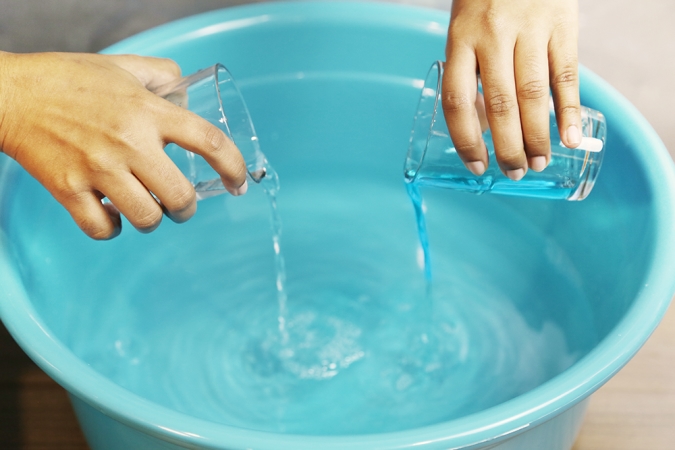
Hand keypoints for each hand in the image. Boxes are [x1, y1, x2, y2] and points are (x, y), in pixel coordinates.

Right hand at [0, 52, 247, 239]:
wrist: (11, 94)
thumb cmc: (68, 79)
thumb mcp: (123, 66)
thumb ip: (162, 75)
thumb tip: (187, 93)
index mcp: (148, 111)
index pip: (209, 142)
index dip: (234, 167)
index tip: (240, 182)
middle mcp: (129, 143)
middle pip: (180, 196)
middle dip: (188, 208)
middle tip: (182, 205)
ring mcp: (98, 169)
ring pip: (147, 218)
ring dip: (154, 220)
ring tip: (147, 210)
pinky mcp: (68, 190)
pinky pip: (102, 229)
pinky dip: (113, 230)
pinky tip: (112, 217)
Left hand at [442, 0, 580, 179]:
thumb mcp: (466, 29)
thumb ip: (472, 72)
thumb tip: (484, 127)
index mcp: (460, 39)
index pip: (457, 101)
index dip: (466, 140)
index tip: (477, 166)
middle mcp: (493, 35)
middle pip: (500, 104)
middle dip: (508, 147)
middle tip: (515, 172)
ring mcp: (529, 29)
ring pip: (533, 94)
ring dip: (537, 136)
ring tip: (538, 162)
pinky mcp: (562, 24)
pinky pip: (566, 75)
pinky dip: (570, 110)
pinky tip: (570, 137)